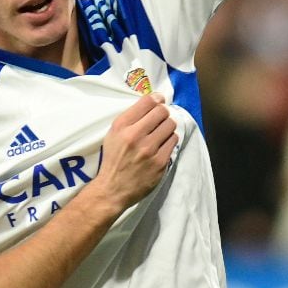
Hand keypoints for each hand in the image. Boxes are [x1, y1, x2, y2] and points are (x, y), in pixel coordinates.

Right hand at [93, 93, 177, 210]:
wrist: (113, 188)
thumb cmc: (114, 158)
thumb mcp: (113, 134)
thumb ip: (131, 118)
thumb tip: (155, 101)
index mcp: (122, 126)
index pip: (147, 101)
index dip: (156, 99)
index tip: (159, 101)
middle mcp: (135, 135)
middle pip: (162, 111)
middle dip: (162, 113)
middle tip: (159, 120)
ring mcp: (149, 149)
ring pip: (170, 125)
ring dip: (167, 127)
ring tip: (160, 134)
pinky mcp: (160, 162)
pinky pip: (173, 141)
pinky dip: (168, 141)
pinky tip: (161, 146)